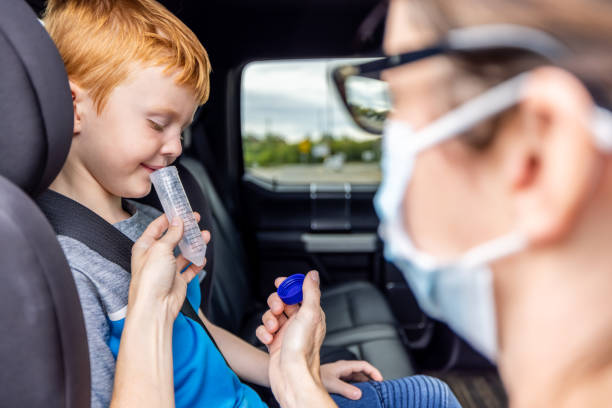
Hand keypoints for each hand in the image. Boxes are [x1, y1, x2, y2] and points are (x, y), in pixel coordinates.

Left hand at [129, 212, 209, 318]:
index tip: (181, 210)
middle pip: (172, 238)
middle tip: (196, 220)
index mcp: (145, 247)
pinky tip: (202, 258)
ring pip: (183, 253)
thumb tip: (178, 221)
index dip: (170, 218)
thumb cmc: (150, 280)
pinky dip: (196, 263)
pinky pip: (189, 269)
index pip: (157, 227)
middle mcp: (155, 257)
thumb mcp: (160, 249)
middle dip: (185, 229)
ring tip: (205, 236)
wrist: (155, 307)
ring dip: (194, 244)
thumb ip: (171, 234)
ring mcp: (167, 269)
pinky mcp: (177, 281)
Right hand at [256, 271, 331, 406]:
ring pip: (270, 315)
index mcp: (311, 314)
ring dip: (268, 319)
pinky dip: (263, 333)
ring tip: (273, 328)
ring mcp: (286, 332)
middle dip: (275, 303)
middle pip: (282, 302)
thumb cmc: (302, 349)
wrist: (290, 376)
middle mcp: (299, 322)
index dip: (288, 286)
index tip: (280, 283)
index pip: (299, 292)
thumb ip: (310, 292)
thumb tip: (313, 275)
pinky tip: (268, 339)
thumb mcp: (310, 314)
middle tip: (277, 308)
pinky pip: (263, 330)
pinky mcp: (274, 342)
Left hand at [320, 360, 382, 399]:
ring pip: (356, 377)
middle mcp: (342, 369)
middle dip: (370, 378)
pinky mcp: (336, 380)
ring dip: (363, 383)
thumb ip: (345, 389)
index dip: (373, 371)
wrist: (303, 377)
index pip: (363, 365)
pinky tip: (356, 394)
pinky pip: (350, 382)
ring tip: (370, 391)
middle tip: (378, 387)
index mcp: (343, 366)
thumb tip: (359, 393)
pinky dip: (356, 387)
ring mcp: (339, 374)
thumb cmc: (314, 377)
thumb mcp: (331, 384)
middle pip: (361, 371)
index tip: (380, 380)